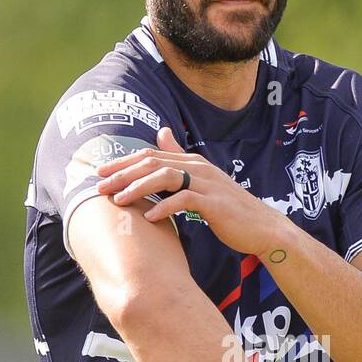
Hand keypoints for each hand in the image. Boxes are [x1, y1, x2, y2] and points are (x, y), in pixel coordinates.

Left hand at [96, 126, 281, 256]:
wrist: (262, 228)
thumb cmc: (229, 209)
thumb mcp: (202, 181)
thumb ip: (180, 159)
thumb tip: (162, 133)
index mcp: (192, 162)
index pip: (151, 155)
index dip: (124, 162)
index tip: (100, 173)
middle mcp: (197, 167)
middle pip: (153, 162)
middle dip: (123, 173)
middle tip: (99, 186)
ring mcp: (206, 183)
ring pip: (165, 177)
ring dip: (138, 188)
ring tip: (119, 201)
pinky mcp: (214, 203)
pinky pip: (184, 200)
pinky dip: (165, 208)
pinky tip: (150, 218)